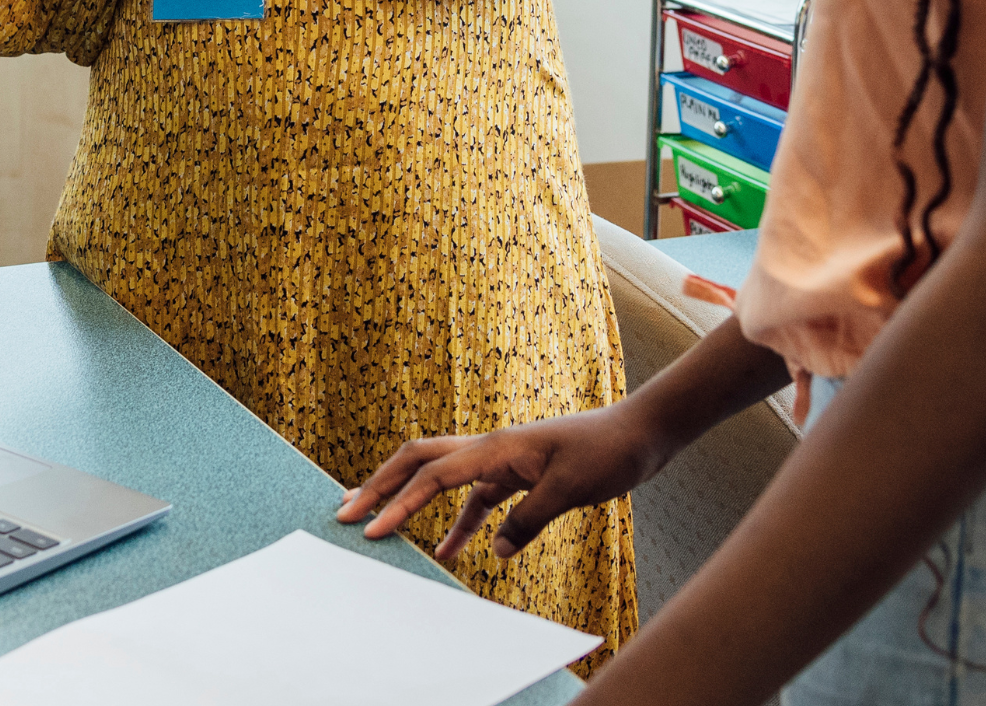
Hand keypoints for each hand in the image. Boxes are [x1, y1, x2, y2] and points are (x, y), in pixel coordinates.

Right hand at [336, 406, 662, 564]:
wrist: (639, 433)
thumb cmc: (608, 452)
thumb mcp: (571, 489)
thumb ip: (530, 519)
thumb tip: (497, 552)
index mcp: (496, 448)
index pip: (432, 475)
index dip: (397, 502)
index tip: (371, 528)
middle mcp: (490, 449)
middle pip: (419, 460)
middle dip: (381, 484)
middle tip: (346, 510)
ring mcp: (501, 460)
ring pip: (441, 477)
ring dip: (410, 500)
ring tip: (381, 525)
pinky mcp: (517, 475)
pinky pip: (475, 499)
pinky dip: (458, 523)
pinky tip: (451, 552)